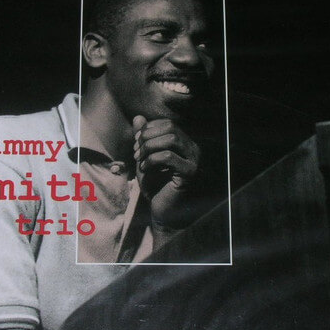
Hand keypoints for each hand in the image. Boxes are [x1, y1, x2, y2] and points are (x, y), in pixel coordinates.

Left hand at [133, 115, 200, 238]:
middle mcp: (193, 149)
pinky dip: (152, 160)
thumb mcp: (145, 158)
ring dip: (149, 147)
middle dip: (148, 137)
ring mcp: (194, 161)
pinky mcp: (189, 173)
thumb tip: (138, 117)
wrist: (163, 212)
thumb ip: (143, 138)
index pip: (167, 124)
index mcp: (185, 144)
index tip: (135, 145)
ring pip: (171, 139)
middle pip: (170, 128)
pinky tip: (144, 168)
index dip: (148, 130)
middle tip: (136, 152)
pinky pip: (169, 157)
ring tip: (140, 160)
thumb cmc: (156, 186)